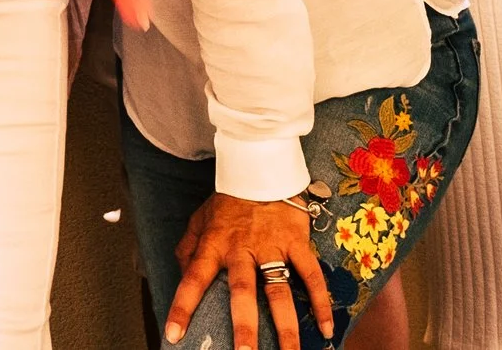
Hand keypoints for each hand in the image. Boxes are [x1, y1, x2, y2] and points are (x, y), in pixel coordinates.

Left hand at [166, 192, 333, 348]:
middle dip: (244, 325)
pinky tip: (326, 329)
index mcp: (214, 245)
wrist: (260, 169)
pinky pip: (311, 275)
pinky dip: (320, 302)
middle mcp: (242, 249)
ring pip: (279, 290)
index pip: (193, 278)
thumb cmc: (228, 200)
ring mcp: (272, 246)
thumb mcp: (200, 220)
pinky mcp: (296, 242)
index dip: (182, 307)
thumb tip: (180, 275)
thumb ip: (188, 248)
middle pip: (243, 291)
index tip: (175, 335)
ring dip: (286, 325)